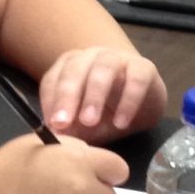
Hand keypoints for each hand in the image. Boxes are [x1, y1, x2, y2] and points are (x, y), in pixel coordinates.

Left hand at [37, 46, 165, 141]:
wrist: (145, 105)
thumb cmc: (108, 113)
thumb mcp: (86, 125)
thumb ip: (72, 128)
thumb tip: (55, 137)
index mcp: (71, 67)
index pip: (53, 79)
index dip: (50, 101)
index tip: (50, 125)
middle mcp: (92, 57)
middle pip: (75, 69)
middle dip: (67, 96)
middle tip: (63, 122)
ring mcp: (118, 58)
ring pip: (103, 69)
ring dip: (94, 95)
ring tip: (90, 121)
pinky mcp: (144, 67)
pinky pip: (136, 79)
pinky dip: (128, 101)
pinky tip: (121, 123)